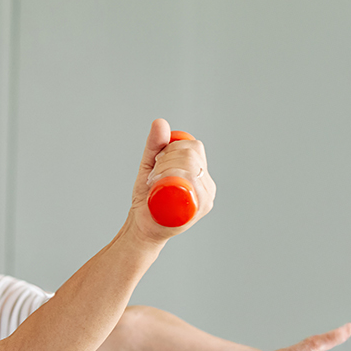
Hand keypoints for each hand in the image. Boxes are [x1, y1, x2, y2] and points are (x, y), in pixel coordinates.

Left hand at [127, 119, 215, 244]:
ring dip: (167, 169)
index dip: (173, 148)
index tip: (157, 161)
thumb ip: (154, 146)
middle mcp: (207, 184)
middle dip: (167, 159)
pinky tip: (161, 185)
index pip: (193, 147)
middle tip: (153, 174)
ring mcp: (206, 196)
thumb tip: (160, 122)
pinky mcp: (200, 207)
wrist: (143, 228)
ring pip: (191, 168)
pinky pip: (193, 185)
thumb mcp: (149, 167)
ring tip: (155, 182)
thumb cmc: (147, 199)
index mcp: (199, 171)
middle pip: (192, 156)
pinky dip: (174, 179)